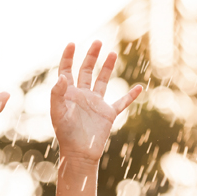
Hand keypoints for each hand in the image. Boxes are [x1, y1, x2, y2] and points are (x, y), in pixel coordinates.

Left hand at [51, 41, 141, 163]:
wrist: (79, 154)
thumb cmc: (65, 135)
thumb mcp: (58, 113)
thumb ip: (57, 94)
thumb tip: (62, 76)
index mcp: (69, 94)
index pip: (67, 70)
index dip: (68, 57)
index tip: (72, 44)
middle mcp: (82, 96)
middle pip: (86, 71)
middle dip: (91, 56)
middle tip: (97, 42)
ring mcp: (96, 104)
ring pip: (102, 81)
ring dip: (107, 67)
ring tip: (112, 53)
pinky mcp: (108, 114)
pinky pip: (121, 102)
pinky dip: (130, 96)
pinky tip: (139, 88)